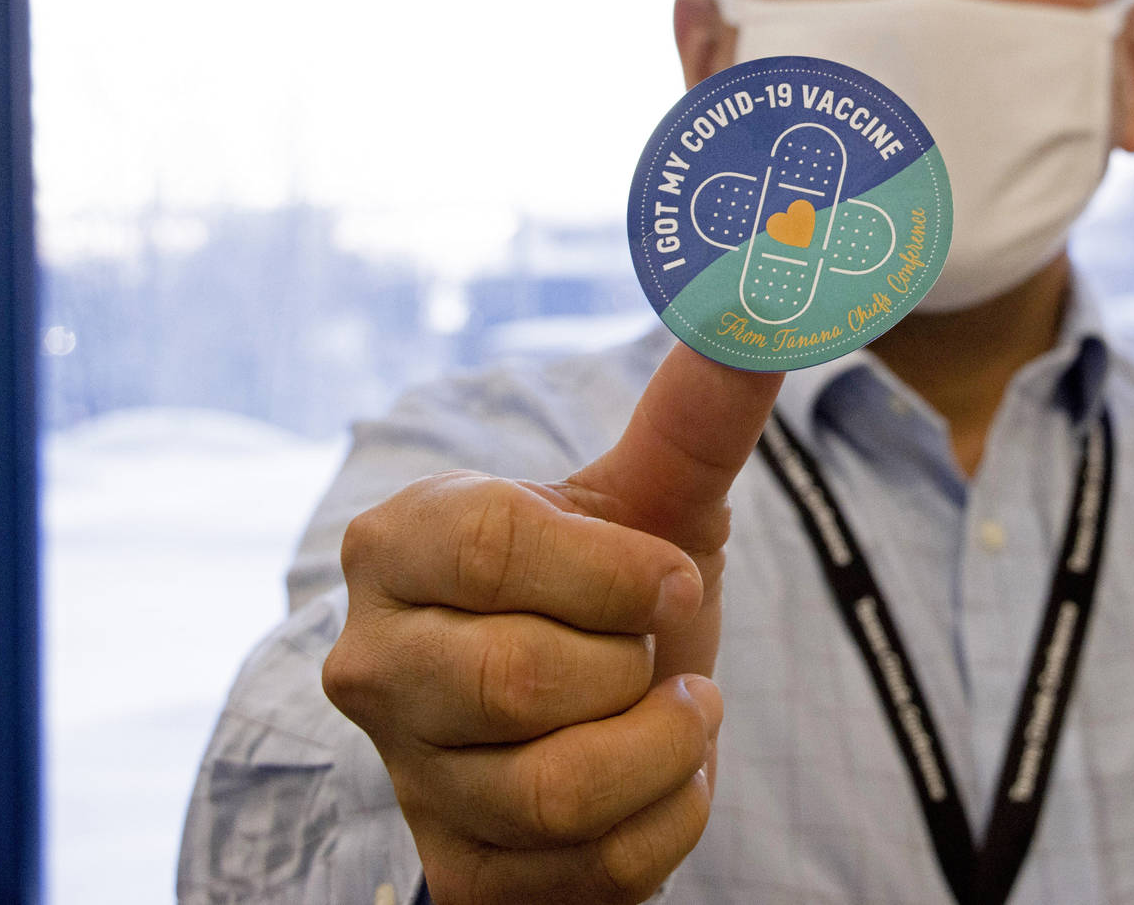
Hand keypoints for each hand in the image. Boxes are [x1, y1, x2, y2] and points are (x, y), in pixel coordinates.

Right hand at [323, 344, 781, 902]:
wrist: (606, 712)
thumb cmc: (617, 584)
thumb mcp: (658, 491)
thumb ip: (701, 402)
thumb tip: (760, 288)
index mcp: (401, 543)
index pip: (490, 548)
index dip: (613, 571)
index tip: (672, 580)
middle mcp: (373, 662)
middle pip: (516, 680)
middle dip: (632, 668)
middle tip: (658, 651)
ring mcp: (409, 777)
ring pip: (551, 792)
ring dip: (662, 749)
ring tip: (678, 710)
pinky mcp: (459, 872)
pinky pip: (585, 873)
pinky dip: (667, 822)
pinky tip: (662, 780)